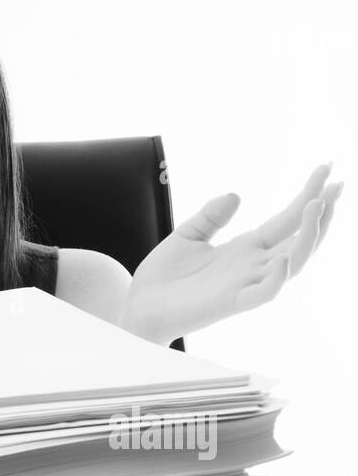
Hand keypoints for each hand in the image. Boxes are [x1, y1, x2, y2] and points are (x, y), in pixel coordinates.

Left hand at [122, 163, 342, 342]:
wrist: (138, 306)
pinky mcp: (231, 303)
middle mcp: (254, 266)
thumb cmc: (164, 276)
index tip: (327, 170)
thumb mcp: (187, 234)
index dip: (308, 197)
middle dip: (321, 214)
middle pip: (299, 239)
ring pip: (292, 263)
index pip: (286, 220)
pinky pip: (264, 293)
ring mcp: (246, 284)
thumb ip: (211, 216)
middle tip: (338, 185)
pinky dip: (277, 278)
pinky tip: (284, 258)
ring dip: (308, 237)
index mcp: (246, 249)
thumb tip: (236, 195)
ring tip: (317, 207)